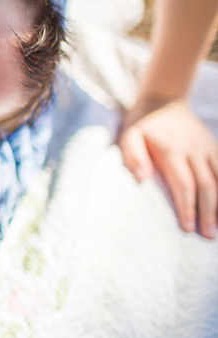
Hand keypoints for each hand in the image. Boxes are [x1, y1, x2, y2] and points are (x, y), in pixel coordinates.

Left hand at [119, 99, 217, 237]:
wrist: (162, 101)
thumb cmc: (140, 124)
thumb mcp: (128, 136)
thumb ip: (133, 157)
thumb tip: (142, 180)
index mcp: (172, 150)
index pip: (183, 184)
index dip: (186, 207)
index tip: (187, 228)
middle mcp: (194, 150)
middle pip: (206, 186)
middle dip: (207, 212)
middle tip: (207, 236)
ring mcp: (207, 147)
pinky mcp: (214, 146)